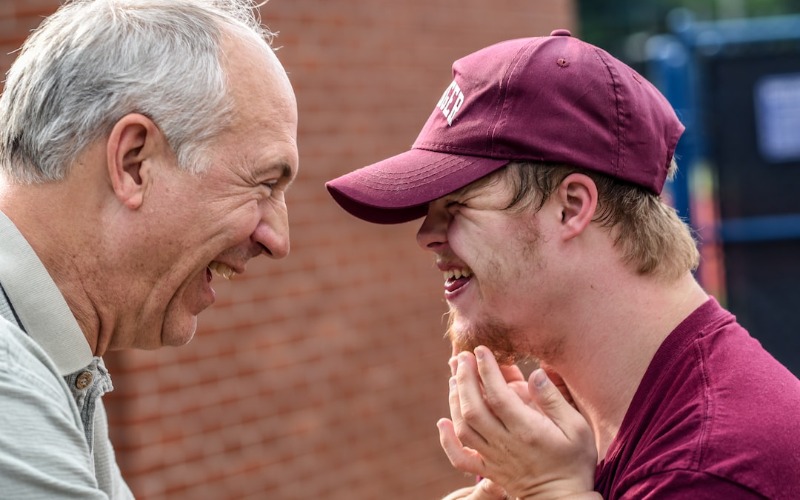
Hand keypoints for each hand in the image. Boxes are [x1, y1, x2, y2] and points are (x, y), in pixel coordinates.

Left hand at [438, 346, 597, 498]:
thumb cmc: (574, 462)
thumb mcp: (577, 428)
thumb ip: (554, 400)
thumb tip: (535, 373)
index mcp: (527, 431)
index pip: (498, 396)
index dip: (487, 370)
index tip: (481, 349)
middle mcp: (504, 443)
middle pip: (474, 408)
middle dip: (465, 378)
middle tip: (462, 356)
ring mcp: (493, 458)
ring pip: (464, 427)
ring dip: (455, 399)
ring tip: (455, 377)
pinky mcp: (487, 470)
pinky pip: (460, 458)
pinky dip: (447, 440)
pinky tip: (442, 422)